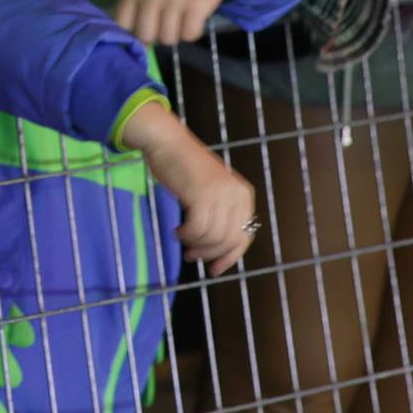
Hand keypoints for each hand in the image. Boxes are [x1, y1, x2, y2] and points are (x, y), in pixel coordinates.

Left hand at [113, 0, 238, 44]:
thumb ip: (136, 13)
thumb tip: (137, 47)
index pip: (123, 26)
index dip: (133, 35)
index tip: (144, 30)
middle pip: (146, 37)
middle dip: (156, 36)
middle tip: (165, 24)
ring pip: (168, 39)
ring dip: (176, 34)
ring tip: (180, 18)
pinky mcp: (197, 4)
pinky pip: (189, 35)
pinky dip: (192, 32)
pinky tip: (192, 18)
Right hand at [122, 98, 257, 272]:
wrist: (168, 142)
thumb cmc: (186, 167)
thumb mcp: (213, 190)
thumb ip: (221, 214)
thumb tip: (219, 251)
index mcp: (244, 195)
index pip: (244, 237)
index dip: (230, 257)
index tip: (215, 269)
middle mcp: (236, 194)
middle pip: (228, 240)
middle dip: (209, 254)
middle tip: (192, 255)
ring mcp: (220, 194)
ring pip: (212, 237)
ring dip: (195, 245)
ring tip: (183, 241)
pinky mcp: (201, 195)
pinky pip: (197, 229)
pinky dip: (186, 235)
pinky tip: (178, 231)